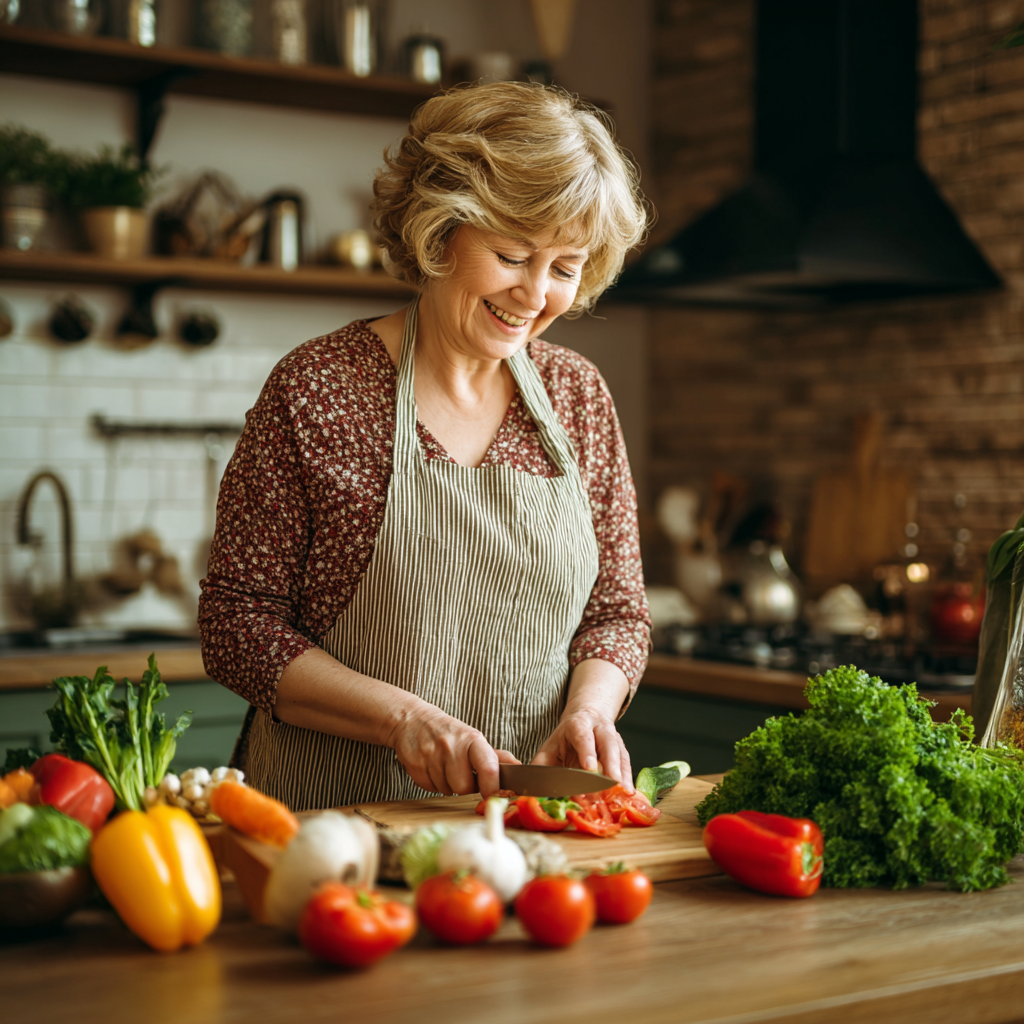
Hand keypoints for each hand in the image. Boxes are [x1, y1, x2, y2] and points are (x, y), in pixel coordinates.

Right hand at [388, 703, 514, 797]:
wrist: (413, 720)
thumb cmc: (449, 733)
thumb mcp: (474, 739)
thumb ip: (496, 757)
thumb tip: (519, 768)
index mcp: (472, 739)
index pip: (488, 769)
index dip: (493, 788)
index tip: (494, 796)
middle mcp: (452, 746)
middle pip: (464, 787)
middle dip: (464, 785)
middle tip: (461, 772)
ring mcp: (431, 756)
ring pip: (446, 789)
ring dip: (448, 784)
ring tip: (445, 767)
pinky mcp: (415, 766)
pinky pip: (429, 788)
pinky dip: (432, 783)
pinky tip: (432, 768)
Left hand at [532, 706, 632, 790]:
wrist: (588, 717)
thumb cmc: (566, 737)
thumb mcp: (551, 745)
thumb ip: (542, 764)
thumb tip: (529, 787)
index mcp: (579, 724)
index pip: (583, 737)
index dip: (587, 752)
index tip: (589, 768)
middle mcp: (600, 729)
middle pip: (608, 745)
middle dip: (610, 765)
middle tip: (610, 784)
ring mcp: (614, 739)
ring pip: (620, 755)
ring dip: (622, 774)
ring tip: (623, 792)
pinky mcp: (622, 750)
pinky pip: (627, 764)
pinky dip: (628, 778)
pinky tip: (628, 793)